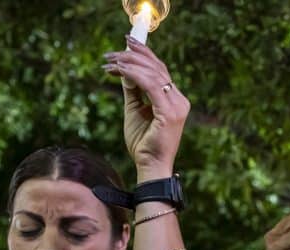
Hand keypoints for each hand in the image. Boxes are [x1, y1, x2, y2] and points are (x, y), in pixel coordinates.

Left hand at [103, 36, 189, 178]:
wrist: (149, 166)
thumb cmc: (143, 144)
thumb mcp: (135, 110)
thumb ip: (133, 90)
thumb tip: (124, 70)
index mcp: (174, 100)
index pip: (160, 70)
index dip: (144, 54)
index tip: (126, 43)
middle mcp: (179, 100)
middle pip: (158, 68)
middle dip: (134, 54)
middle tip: (113, 50)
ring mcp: (177, 106)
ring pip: (153, 73)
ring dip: (129, 63)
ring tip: (110, 60)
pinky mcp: (170, 112)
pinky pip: (151, 85)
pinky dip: (134, 74)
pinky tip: (119, 70)